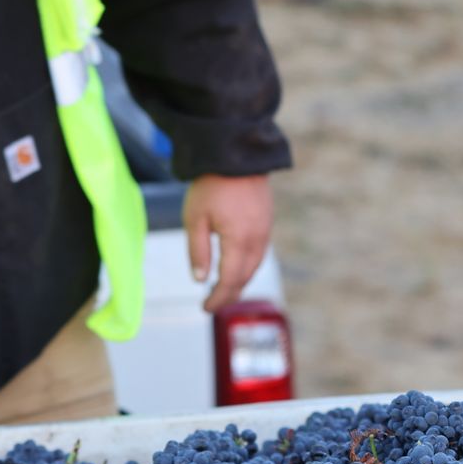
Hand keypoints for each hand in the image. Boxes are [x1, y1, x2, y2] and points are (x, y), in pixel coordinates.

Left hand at [184, 174, 273, 314]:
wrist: (237, 154)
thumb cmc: (212, 185)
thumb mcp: (195, 218)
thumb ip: (198, 251)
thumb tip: (200, 280)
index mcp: (238, 241)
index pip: (229, 281)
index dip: (217, 298)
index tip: (205, 308)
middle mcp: (257, 240)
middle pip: (244, 278)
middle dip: (229, 295)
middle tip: (211, 304)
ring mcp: (265, 232)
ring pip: (254, 267)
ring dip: (239, 282)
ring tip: (222, 289)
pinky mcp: (267, 223)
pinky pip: (258, 254)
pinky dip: (247, 267)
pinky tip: (235, 267)